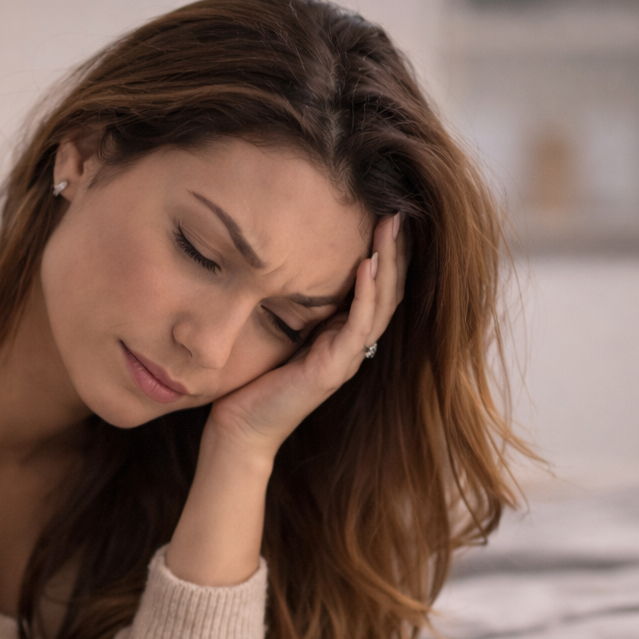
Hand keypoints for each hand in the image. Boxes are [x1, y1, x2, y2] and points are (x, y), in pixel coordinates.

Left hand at [207, 211, 406, 457]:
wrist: (240, 427)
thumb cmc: (253, 380)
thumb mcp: (279, 328)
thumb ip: (296, 302)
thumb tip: (288, 259)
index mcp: (342, 335)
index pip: (378, 289)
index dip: (387, 254)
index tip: (386, 214)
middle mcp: (352, 346)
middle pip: (389, 292)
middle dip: (395, 251)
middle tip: (398, 211)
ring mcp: (346, 359)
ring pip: (381, 305)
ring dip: (388, 264)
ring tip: (390, 227)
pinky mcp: (332, 370)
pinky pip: (358, 326)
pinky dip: (366, 294)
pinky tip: (366, 265)